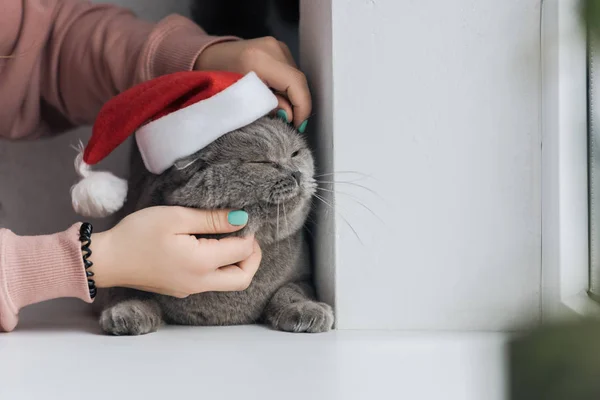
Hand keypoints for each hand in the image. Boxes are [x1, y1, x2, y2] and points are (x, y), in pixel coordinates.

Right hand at [89, 207, 261, 297]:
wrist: (105, 260)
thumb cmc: (137, 234)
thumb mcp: (176, 217)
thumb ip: (212, 220)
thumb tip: (242, 219)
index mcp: (201, 265)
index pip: (242, 252)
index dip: (248, 234)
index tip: (242, 218)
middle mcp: (200, 283)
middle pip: (243, 278)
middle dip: (252, 257)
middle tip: (247, 236)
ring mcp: (190, 290)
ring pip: (228, 283)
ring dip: (237, 263)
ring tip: (229, 239)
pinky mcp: (181, 290)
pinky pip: (211, 282)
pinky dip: (221, 267)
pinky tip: (210, 248)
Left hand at [195, 37, 310, 130]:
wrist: (208, 55)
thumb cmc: (217, 77)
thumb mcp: (239, 98)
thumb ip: (266, 107)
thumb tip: (289, 117)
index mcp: (261, 58)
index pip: (295, 83)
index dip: (302, 106)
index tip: (298, 125)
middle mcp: (273, 48)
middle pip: (298, 81)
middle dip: (297, 106)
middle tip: (289, 124)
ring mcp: (277, 45)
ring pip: (296, 78)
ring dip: (292, 98)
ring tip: (280, 112)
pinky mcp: (278, 48)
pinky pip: (290, 73)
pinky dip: (287, 89)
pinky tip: (276, 99)